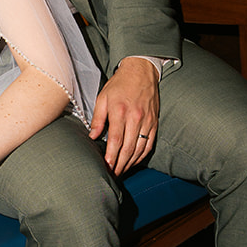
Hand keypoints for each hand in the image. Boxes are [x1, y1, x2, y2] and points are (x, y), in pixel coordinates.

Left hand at [89, 57, 159, 175]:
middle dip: (120, 164)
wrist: (141, 71)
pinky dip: (142, 155)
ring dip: (130, 163)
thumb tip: (93, 136)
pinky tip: (134, 161)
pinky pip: (149, 144)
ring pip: (140, 149)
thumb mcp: (102, 97)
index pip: (116, 140)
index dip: (111, 156)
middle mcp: (135, 117)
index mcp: (120, 111)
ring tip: (122, 171)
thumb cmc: (119, 84)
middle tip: (113, 174)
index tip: (106, 166)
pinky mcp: (154, 122)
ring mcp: (147, 121)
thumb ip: (98, 118)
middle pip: (128, 148)